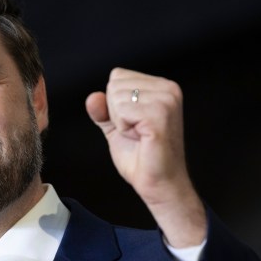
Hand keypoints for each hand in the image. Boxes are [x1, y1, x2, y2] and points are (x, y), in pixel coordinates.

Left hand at [85, 67, 205, 246]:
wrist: (158, 183)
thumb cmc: (142, 157)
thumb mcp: (116, 127)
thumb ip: (102, 110)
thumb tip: (92, 97)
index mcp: (162, 87)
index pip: (117, 76)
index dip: (115, 104)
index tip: (133, 124)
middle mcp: (168, 89)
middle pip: (115, 84)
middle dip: (116, 113)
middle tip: (136, 132)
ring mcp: (166, 100)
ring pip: (116, 96)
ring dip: (120, 121)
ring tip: (139, 136)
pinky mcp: (160, 115)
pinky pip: (122, 111)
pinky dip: (123, 128)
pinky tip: (140, 138)